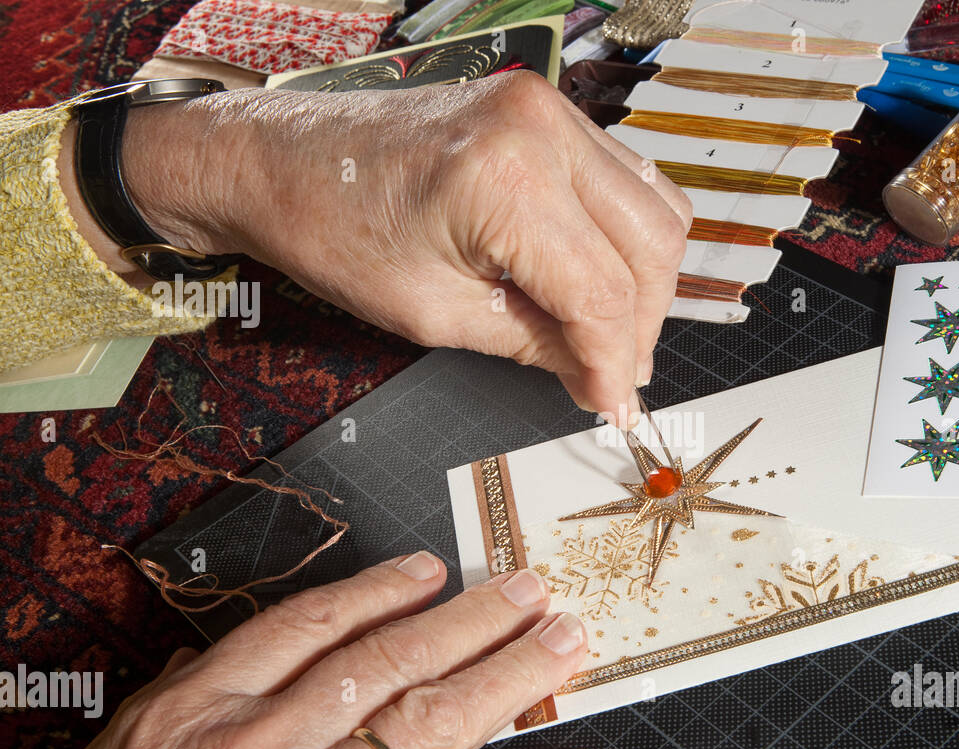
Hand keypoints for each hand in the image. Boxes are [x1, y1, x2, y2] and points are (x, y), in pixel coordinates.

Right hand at [0, 555, 603, 748]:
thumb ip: (174, 707)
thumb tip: (224, 659)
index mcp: (197, 714)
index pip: (308, 628)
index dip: (379, 592)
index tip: (430, 573)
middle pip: (389, 662)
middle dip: (471, 620)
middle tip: (531, 589)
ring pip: (432, 728)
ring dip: (510, 679)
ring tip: (565, 644)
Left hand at [113, 73, 692, 420]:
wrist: (279, 159)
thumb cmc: (333, 231)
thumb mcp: (434, 313)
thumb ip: (533, 345)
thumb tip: (600, 377)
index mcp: (504, 181)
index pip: (604, 293)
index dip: (617, 363)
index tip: (615, 408)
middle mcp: (541, 130)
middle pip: (651, 245)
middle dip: (641, 325)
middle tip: (614, 378)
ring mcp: (550, 109)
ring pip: (656, 209)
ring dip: (644, 282)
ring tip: (608, 335)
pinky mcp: (548, 110)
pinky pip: (627, 180)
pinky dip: (625, 238)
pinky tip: (597, 280)